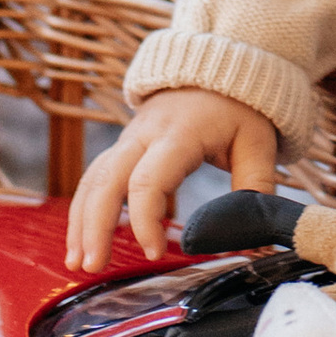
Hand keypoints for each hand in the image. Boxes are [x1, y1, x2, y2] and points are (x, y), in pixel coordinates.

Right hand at [66, 92, 277, 270]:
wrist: (216, 69)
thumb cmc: (238, 108)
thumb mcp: (258, 143)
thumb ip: (255, 188)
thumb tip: (254, 237)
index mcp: (178, 135)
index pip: (148, 180)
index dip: (145, 220)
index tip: (153, 253)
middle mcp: (143, 135)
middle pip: (106, 180)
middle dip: (94, 226)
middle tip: (92, 267)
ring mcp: (128, 140)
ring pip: (93, 180)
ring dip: (80, 222)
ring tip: (77, 264)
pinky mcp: (124, 148)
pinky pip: (95, 178)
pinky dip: (84, 210)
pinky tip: (82, 242)